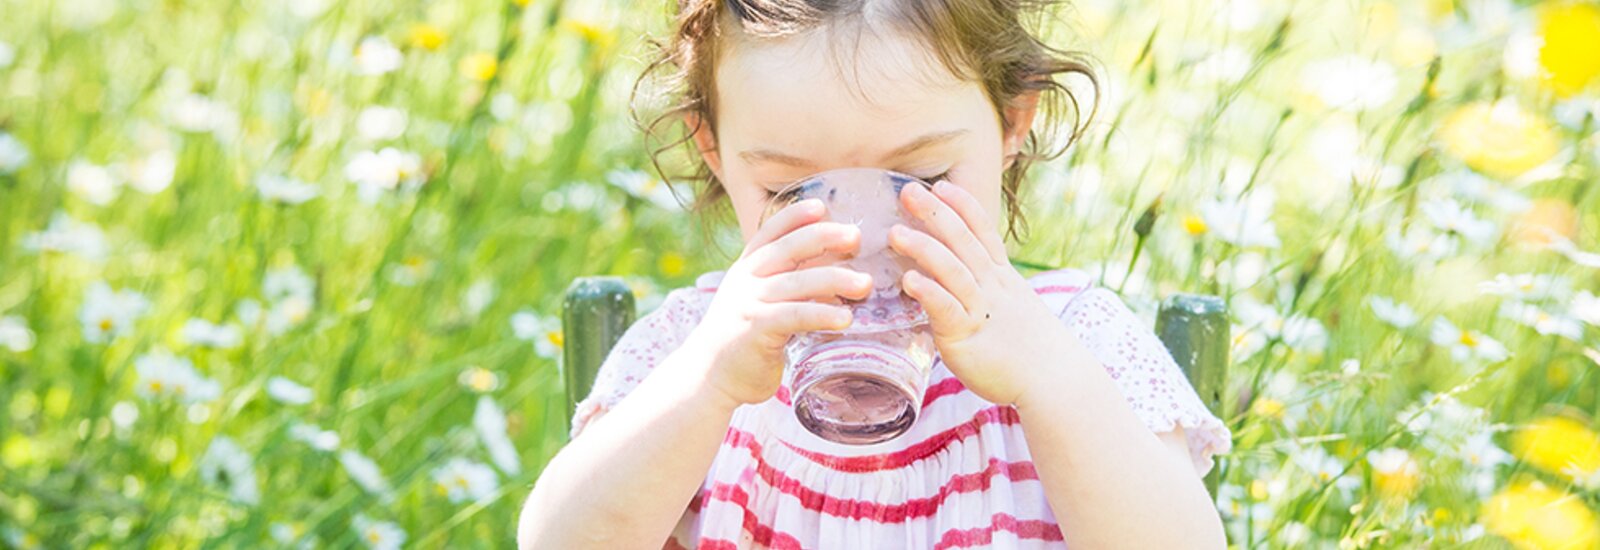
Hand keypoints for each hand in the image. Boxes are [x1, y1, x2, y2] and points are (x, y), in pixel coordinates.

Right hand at [679, 199, 873, 406]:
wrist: (707, 377)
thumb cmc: (743, 340)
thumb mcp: (759, 303)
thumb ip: (788, 288)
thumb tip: (835, 280)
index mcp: (747, 268)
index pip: (770, 232)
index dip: (794, 216)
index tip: (821, 205)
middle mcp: (746, 279)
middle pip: (788, 248)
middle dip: (824, 237)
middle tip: (856, 237)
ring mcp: (749, 302)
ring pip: (798, 282)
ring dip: (836, 279)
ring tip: (865, 284)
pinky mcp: (756, 328)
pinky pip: (795, 315)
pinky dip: (823, 314)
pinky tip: (846, 318)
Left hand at [888, 180, 1075, 406]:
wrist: (1054, 379)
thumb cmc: (1030, 350)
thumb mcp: (1013, 309)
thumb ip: (988, 294)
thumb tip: (965, 288)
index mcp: (1002, 278)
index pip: (982, 233)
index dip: (962, 207)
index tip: (942, 185)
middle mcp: (992, 287)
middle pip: (963, 241)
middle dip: (936, 213)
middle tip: (908, 190)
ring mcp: (980, 310)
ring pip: (952, 270)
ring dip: (924, 248)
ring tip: (897, 233)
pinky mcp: (967, 336)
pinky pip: (947, 309)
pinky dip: (929, 292)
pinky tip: (910, 280)